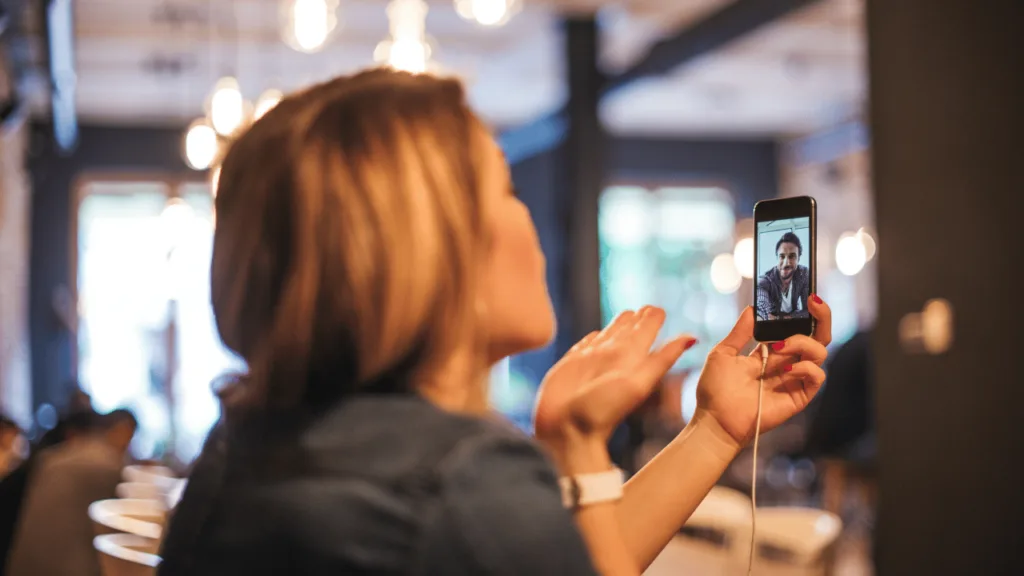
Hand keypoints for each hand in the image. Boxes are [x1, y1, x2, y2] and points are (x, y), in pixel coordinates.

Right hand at [534, 307, 695, 468]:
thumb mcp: (638, 383)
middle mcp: (613, 356)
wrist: (568, 433)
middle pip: (628, 329)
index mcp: (632, 357)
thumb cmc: (602, 411)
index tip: (655, 308)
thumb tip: (693, 338)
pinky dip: (590, 338)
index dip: (652, 317)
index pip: (647, 329)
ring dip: (617, 324)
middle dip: (636, 318)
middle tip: (647, 308)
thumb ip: (662, 358)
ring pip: (607, 334)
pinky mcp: (570, 364)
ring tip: (628, 314)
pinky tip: (595, 336)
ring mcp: (591, 360)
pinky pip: (583, 345)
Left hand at [695, 296, 831, 446]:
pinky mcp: (799, 396)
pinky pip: (817, 376)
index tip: (802, 296)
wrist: (715, 420)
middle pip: (817, 336)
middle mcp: (786, 363)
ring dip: (803, 342)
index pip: (796, 328)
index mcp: (770, 352)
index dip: (802, 312)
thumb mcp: (723, 353)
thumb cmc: (715, 390)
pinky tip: (785, 369)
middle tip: (813, 302)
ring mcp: (794, 379)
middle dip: (821, 316)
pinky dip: (805, 367)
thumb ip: (740, 332)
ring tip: (780, 346)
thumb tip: (753, 309)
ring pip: (819, 352)